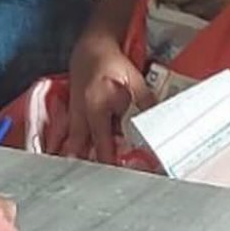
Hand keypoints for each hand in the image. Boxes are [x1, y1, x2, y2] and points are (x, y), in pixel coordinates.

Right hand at [66, 29, 153, 164]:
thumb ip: (144, 100)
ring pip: (74, 141)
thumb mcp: (133, 78)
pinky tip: (71, 155)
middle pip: (81, 148)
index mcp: (97, 107)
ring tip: (78, 176)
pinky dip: (74, 144)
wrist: (91, 45)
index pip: (102, 143)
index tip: (113, 176)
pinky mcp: (73, 109)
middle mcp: (82, 113)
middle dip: (85, 165)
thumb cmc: (112, 61)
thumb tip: (158, 119)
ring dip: (77, 156)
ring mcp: (75, 112)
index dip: (107, 160)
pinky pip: (72, 132)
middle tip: (89, 185)